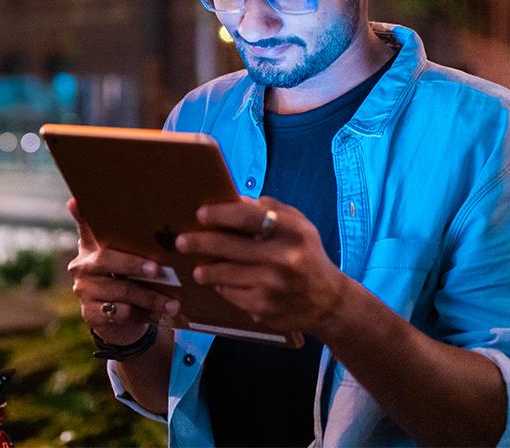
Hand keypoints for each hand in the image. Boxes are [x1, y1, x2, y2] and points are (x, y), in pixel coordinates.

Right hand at [67, 198, 180, 344]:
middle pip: (107, 260)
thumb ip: (131, 240)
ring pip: (121, 291)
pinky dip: (143, 314)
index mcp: (91, 246)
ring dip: (150, 297)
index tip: (76, 201)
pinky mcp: (91, 314)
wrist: (119, 321)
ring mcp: (84, 291)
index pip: (86, 226)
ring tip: (173, 302)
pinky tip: (160, 314)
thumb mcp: (127, 258)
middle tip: (157, 268)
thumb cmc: (127, 279)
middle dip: (134, 264)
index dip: (81, 214)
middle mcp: (82, 266)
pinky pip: (121, 313)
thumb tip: (143, 221)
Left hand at [175, 196, 345, 335]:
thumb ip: (268, 209)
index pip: (248, 216)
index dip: (220, 214)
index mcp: (292, 231)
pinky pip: (231, 294)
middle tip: (181, 241)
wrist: (328, 301)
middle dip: (199, 242)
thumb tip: (233, 200)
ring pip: (224, 274)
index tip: (200, 214)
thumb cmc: (306, 254)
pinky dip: (222, 287)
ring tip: (197, 267)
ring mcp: (272, 286)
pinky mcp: (264, 308)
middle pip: (229, 246)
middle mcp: (282, 258)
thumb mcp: (297, 225)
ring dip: (206, 269)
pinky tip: (221, 283)